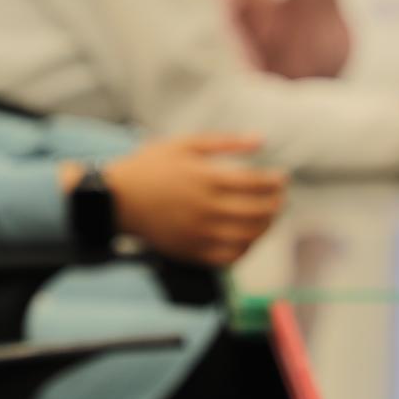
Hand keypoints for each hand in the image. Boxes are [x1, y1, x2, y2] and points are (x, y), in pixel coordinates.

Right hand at [90, 134, 287, 266]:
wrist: (116, 198)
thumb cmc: (150, 166)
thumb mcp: (185, 144)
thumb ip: (225, 142)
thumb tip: (261, 140)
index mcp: (206, 178)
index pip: (256, 184)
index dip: (275, 182)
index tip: (282, 178)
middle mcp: (206, 208)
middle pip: (258, 212)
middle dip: (276, 204)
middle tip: (280, 198)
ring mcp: (199, 233)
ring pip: (248, 237)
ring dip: (266, 227)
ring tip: (268, 217)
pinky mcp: (191, 251)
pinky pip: (228, 258)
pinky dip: (245, 249)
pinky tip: (247, 238)